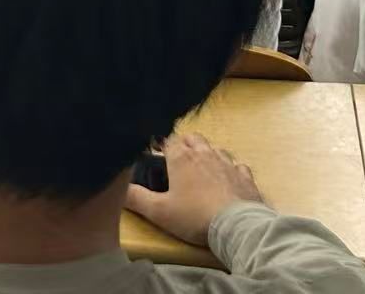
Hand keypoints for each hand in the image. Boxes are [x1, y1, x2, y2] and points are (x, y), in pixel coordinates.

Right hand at [125, 133, 262, 246]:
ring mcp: (228, 163)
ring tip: (202, 168)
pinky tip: (228, 178)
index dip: (161, 145)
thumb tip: (119, 186)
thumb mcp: (158, 212)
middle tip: (178, 160)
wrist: (236, 226)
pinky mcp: (245, 176)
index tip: (156, 153)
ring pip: (215, 148)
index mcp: (181, 158)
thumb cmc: (194, 216)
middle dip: (185, 144)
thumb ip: (136, 198)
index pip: (169, 140)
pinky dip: (231, 169)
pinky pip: (237, 165)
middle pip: (193, 138)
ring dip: (208, 153)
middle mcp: (204, 153)